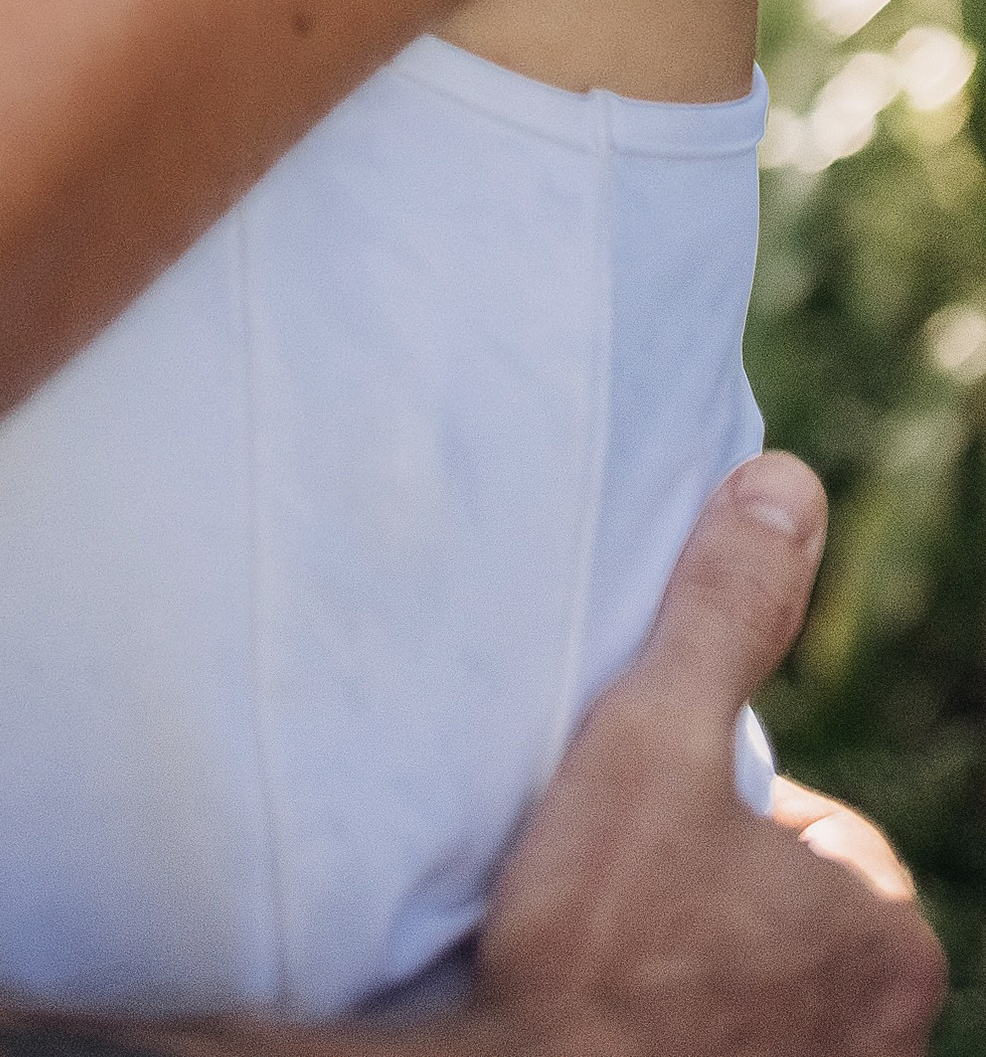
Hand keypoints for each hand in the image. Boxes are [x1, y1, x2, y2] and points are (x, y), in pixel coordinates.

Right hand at [470, 456, 942, 1056]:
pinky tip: (596, 1013)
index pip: (814, 832)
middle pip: (784, 916)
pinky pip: (711, 1046)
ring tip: (597, 952)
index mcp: (888, 942)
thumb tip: (787, 485)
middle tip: (611, 885)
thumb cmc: (601, 940)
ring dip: (685, 969)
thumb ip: (724, 613)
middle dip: (708, 894)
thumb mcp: (654, 740)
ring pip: (748, 990)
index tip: (640, 826)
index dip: (719, 809)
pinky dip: (668, 1031)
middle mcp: (880, 1042)